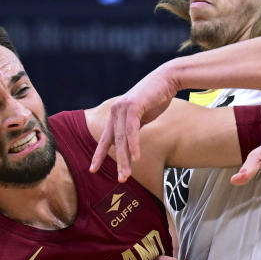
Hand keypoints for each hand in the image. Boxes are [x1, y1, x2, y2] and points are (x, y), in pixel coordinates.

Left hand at [90, 66, 178, 181]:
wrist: (167, 79)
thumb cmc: (156, 97)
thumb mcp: (142, 115)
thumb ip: (133, 127)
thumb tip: (127, 143)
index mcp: (116, 114)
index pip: (105, 138)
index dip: (99, 155)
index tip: (92, 169)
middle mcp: (116, 111)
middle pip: (114, 142)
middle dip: (117, 162)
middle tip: (120, 180)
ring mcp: (123, 108)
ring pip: (122, 138)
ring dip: (125, 159)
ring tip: (127, 175)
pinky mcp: (133, 106)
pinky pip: (132, 130)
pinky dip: (134, 145)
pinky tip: (136, 158)